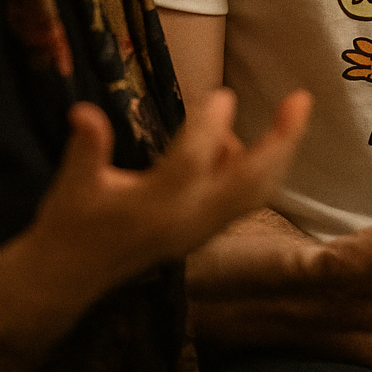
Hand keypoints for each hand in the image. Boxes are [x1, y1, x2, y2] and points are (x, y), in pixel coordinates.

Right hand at [28, 87, 311, 306]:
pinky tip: (240, 144)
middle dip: (280, 142)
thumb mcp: (71, 186)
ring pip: (255, 192)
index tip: (223, 93)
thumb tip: (82, 111)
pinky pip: (246, 199)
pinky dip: (260, 169)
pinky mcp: (205, 232)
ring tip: (291, 112)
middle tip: (301, 101)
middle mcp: (188, 220)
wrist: (71, 278)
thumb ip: (85, 149)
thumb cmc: (70, 226)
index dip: (208, 127)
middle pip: (249, 183)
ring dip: (279, 153)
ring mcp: (201, 229)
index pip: (191, 163)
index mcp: (154, 207)